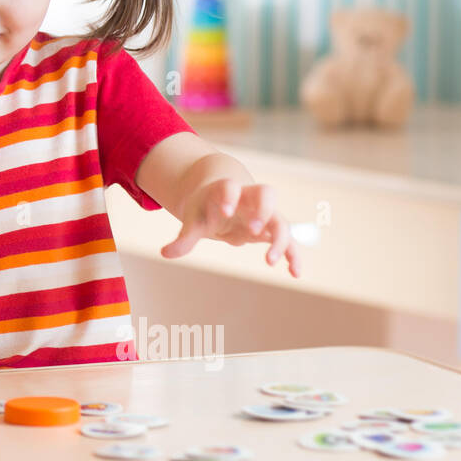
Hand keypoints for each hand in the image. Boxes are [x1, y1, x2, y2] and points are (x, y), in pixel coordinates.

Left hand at [160, 180, 302, 277]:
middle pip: (266, 193)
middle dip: (262, 210)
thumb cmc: (207, 207)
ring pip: (280, 220)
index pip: (230, 186)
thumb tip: (165, 253)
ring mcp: (264, 213)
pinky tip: (295, 274)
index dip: (229, 195)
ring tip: (268, 261)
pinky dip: (293, 256)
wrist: (223, 199)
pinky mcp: (272, 230)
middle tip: (253, 229)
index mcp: (227, 190)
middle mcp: (250, 198)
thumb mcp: (194, 219)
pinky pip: (289, 241)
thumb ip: (184, 236)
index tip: (224, 210)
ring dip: (279, 240)